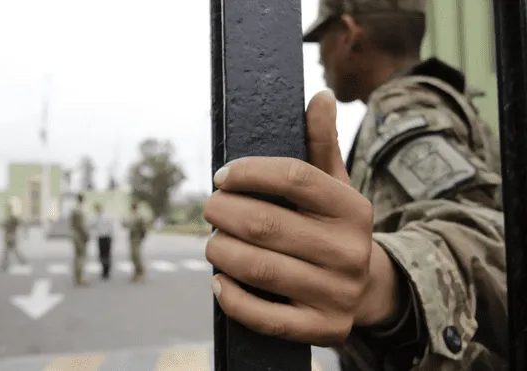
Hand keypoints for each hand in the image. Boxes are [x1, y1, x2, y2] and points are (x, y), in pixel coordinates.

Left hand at [203, 91, 398, 345]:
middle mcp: (349, 250)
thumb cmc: (335, 228)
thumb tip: (321, 96)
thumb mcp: (335, 186)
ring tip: (212, 242)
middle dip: (223, 213)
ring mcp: (337, 293)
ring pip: (260, 268)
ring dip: (221, 252)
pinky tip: (219, 281)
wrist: (368, 288)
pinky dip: (233, 298)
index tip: (222, 175)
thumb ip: (323, 144)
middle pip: (266, 224)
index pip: (294, 178)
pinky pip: (266, 317)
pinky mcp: (323, 328)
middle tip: (210, 208)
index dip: (249, 172)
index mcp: (352, 208)